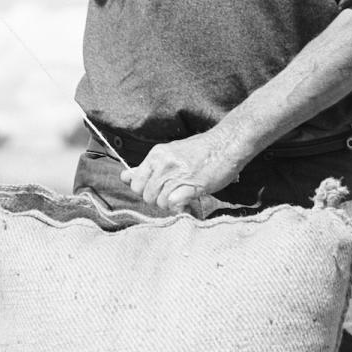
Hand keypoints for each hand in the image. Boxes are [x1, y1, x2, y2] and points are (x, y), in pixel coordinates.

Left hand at [122, 128, 244, 213]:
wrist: (227, 144)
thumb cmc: (201, 151)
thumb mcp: (170, 153)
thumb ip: (147, 167)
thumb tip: (125, 176)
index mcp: (156, 155)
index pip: (135, 183)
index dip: (145, 191)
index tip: (158, 190)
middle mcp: (163, 163)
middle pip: (146, 196)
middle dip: (157, 200)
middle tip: (173, 195)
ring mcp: (176, 174)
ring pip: (160, 202)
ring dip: (170, 205)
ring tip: (183, 196)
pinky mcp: (191, 185)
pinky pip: (174, 204)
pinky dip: (179, 207)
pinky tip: (188, 202)